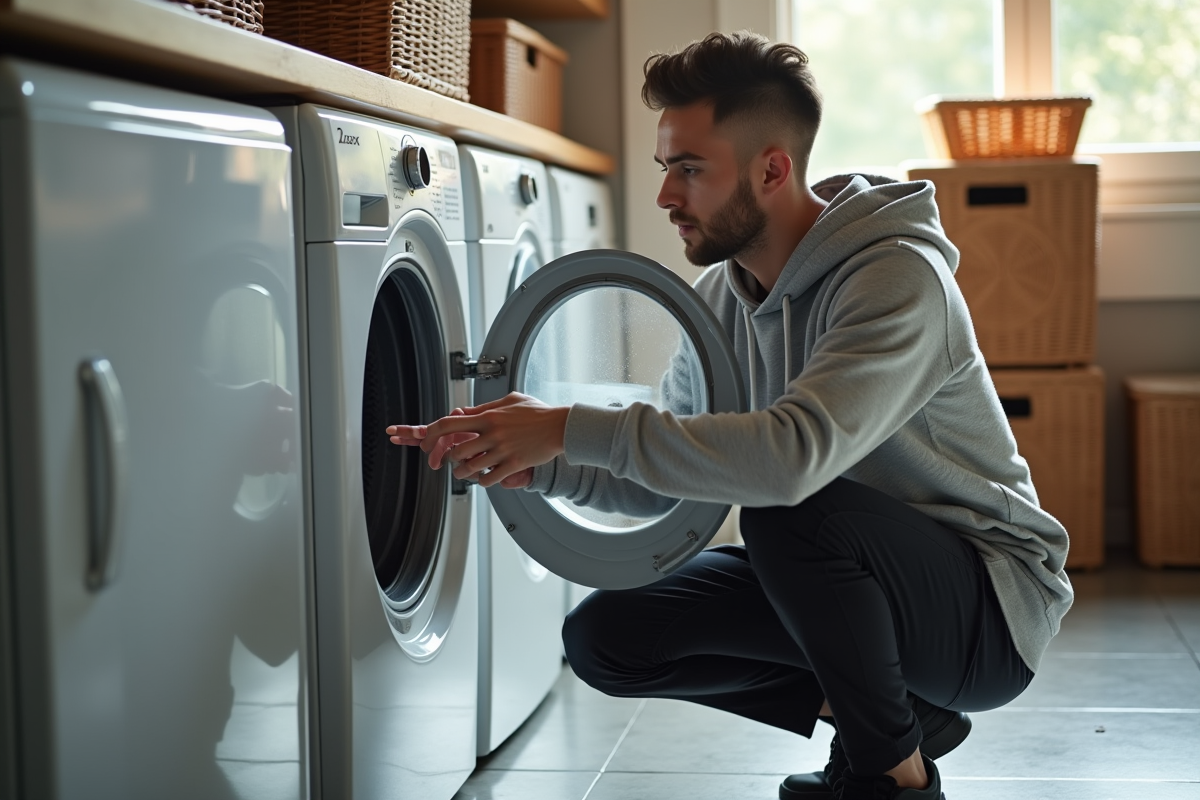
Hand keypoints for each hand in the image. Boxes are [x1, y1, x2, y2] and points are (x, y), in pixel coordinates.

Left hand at [386, 393, 567, 487]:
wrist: (560, 426)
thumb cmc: (537, 412)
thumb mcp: (508, 401)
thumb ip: (484, 407)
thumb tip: (464, 412)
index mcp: (488, 416)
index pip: (450, 423)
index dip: (432, 434)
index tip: (426, 439)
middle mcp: (493, 434)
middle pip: (456, 451)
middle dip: (448, 459)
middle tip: (449, 460)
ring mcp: (503, 450)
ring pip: (470, 468)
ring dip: (462, 473)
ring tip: (464, 471)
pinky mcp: (514, 464)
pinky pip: (489, 479)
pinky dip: (482, 481)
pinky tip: (485, 477)